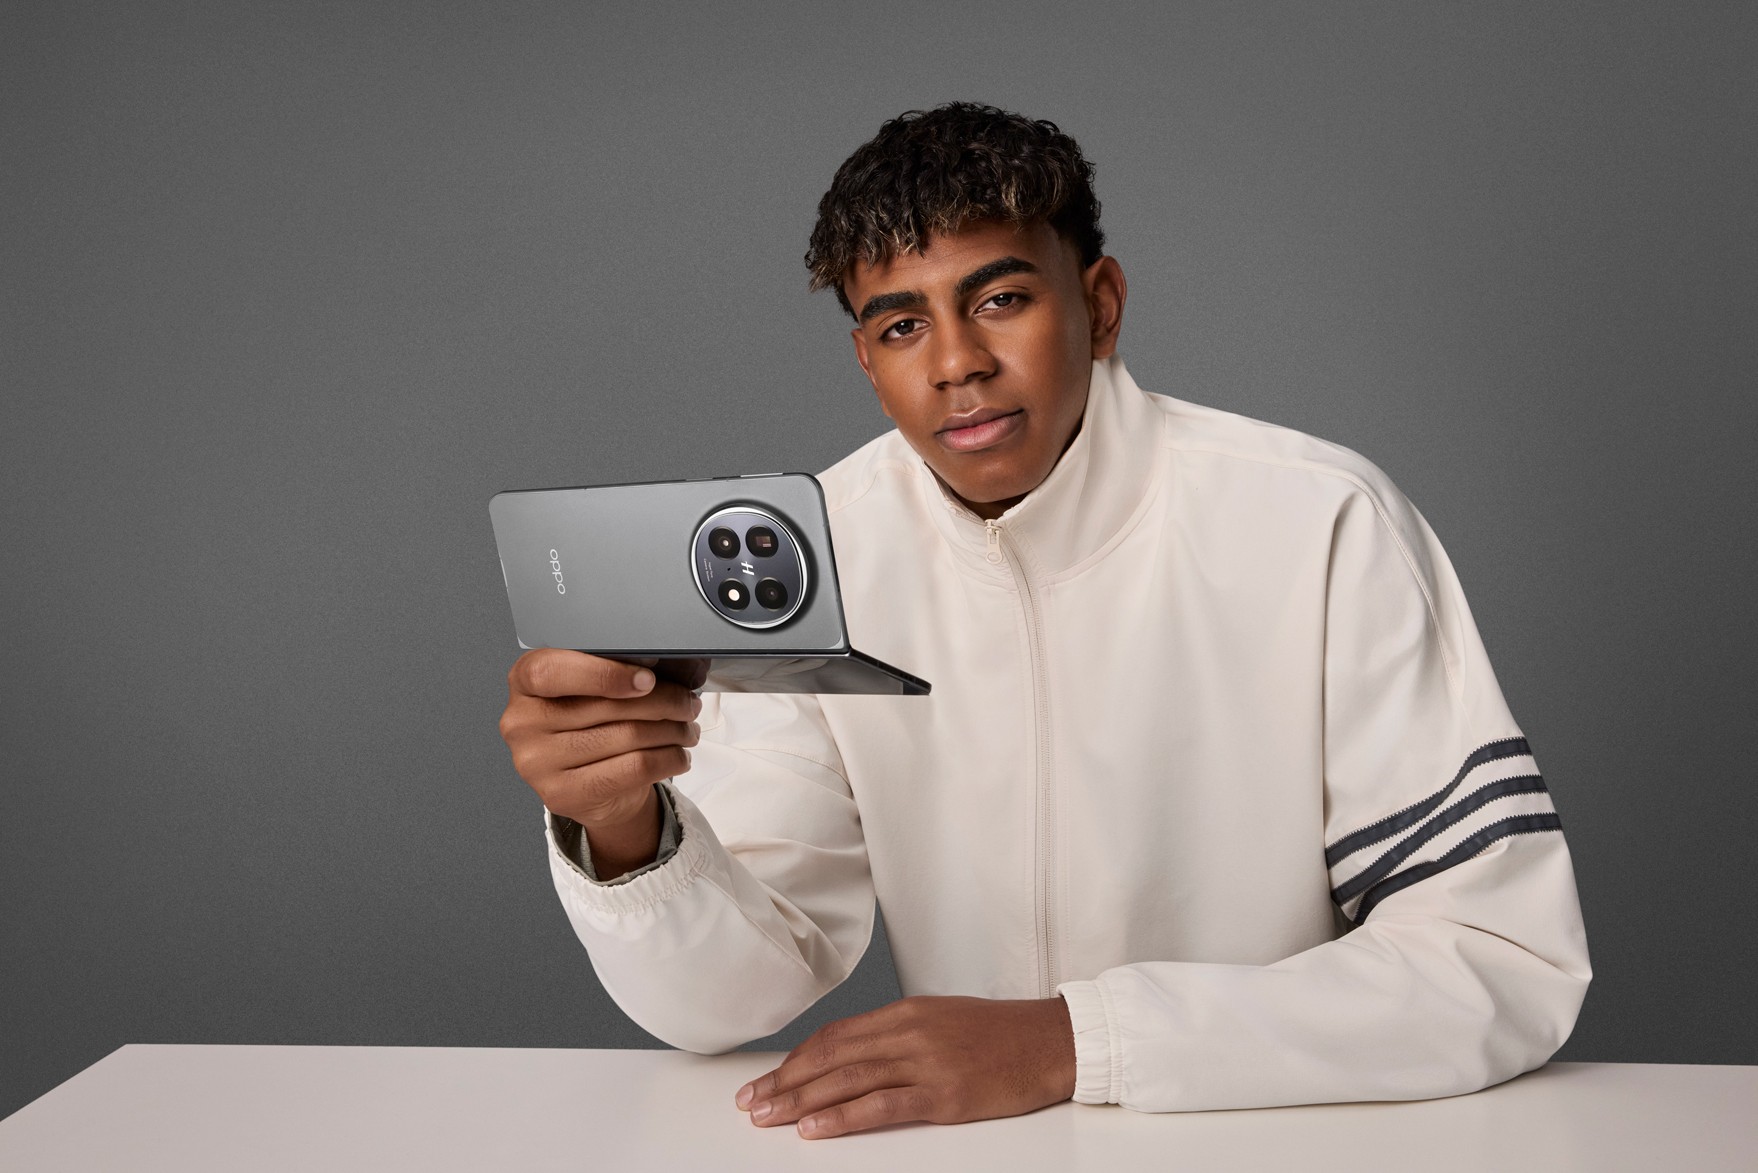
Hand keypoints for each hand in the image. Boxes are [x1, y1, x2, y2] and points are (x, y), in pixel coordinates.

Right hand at [498, 649, 700, 871]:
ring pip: (626, 737)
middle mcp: (521, 722)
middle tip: (688, 703)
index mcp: (524, 681)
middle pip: (604, 706)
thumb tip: (661, 670)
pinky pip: (632, 769)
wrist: (588, 787)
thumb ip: (611, 674)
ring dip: (671, 731)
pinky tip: (679, 755)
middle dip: (662, 701)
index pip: (551, 671)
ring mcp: (535, 763)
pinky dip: (667, 759)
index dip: (603, 673)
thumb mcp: (589, 691)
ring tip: (688, 728)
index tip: (647, 679)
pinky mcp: (561, 794)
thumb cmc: (591, 725)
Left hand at [735, 995, 1075, 1138]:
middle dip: (786, 1080)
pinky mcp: (944, 1094)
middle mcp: (909, 1031)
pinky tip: (814, 1129)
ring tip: (768, 1117)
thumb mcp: (943, 1022)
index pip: (836, 1035)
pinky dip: (842, 1117)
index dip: (797, 1058)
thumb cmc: (1001, 1036)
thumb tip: (854, 1059)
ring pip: (848, 1079)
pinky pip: (881, 1106)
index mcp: (907, 1012)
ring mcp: (926, 1062)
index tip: (769, 1078)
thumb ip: (899, 1037)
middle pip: (832, 1055)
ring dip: (800, 1100)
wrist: (1051, 1041)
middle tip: (751, 1101)